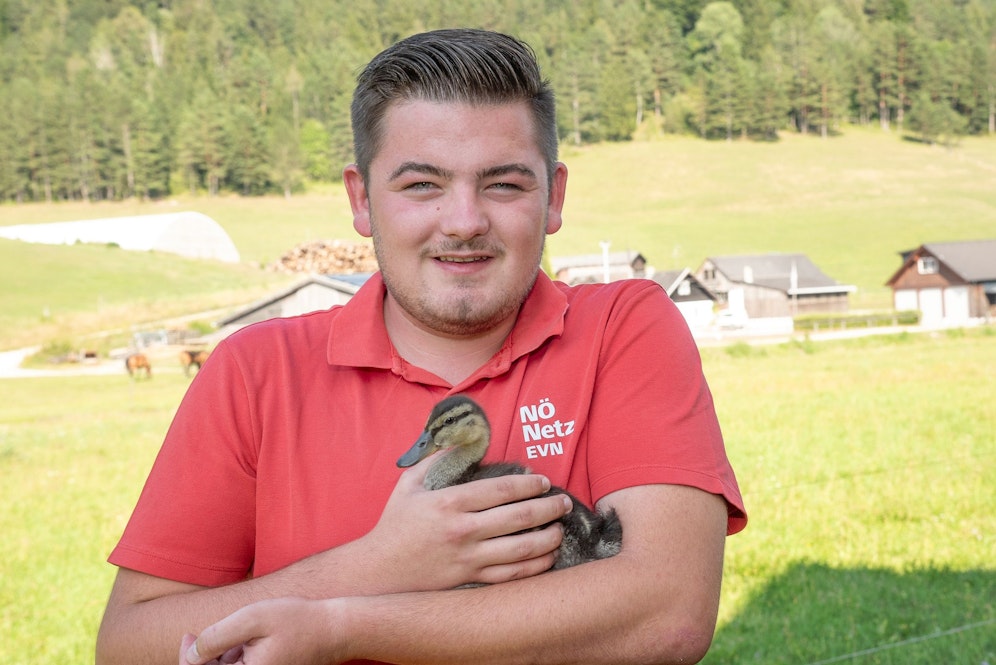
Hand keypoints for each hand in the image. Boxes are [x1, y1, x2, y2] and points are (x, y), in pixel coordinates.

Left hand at [181, 598, 343, 664]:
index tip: (187, 636)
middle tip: (191, 634)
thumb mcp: (253, 619)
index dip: (187, 659)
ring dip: (218, 658)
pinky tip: (241, 641)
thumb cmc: (298, 621)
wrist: (335, 629)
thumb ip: (217, 636)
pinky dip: (234, 658)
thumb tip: (192, 653)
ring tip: (230, 634)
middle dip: (199, 658)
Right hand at [362, 451, 570, 588]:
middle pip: (518, 517)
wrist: (378, 570)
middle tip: (564, 502)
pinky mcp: (470, 580)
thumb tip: (463, 438)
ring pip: (521, 549)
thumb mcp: (409, 483)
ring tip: (560, 528)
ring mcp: (468, 558)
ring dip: (548, 538)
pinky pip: (512, 575)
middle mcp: (463, 530)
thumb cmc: (395, 523)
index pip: (501, 490)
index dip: (529, 484)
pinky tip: (547, 557)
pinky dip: (535, 567)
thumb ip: (437, 458)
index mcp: (449, 502)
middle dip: (548, 508)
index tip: (543, 481)